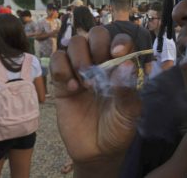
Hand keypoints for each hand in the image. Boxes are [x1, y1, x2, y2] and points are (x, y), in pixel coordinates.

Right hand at [50, 26, 140, 168]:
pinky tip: (72, 89)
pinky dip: (62, 69)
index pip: (121, 40)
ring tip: (86, 83)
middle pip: (96, 34)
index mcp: (121, 66)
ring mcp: (80, 70)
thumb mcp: (129, 113)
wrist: (97, 151)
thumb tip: (126, 65)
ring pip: (75, 43)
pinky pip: (57, 60)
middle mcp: (101, 63)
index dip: (119, 41)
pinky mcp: (62, 81)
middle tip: (98, 68)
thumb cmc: (118, 128)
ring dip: (79, 57)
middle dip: (97, 45)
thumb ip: (127, 91)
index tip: (117, 53)